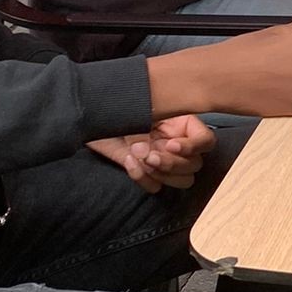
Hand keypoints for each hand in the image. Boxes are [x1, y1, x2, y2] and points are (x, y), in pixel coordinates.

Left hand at [87, 114, 215, 192]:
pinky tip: (129, 163)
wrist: (86, 116)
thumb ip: (152, 122)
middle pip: (195, 164)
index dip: (193, 146)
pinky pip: (157, 186)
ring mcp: (162, 159)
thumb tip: (153, 148)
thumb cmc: (114, 104)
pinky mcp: (146, 172)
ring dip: (163, 174)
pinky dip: (143, 179)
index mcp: (181, 122)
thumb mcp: (138, 106)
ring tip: (140, 159)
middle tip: (150, 155)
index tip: (171, 145)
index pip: (206, 140)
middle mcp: (176, 142)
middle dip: (172, 163)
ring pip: (183, 180)